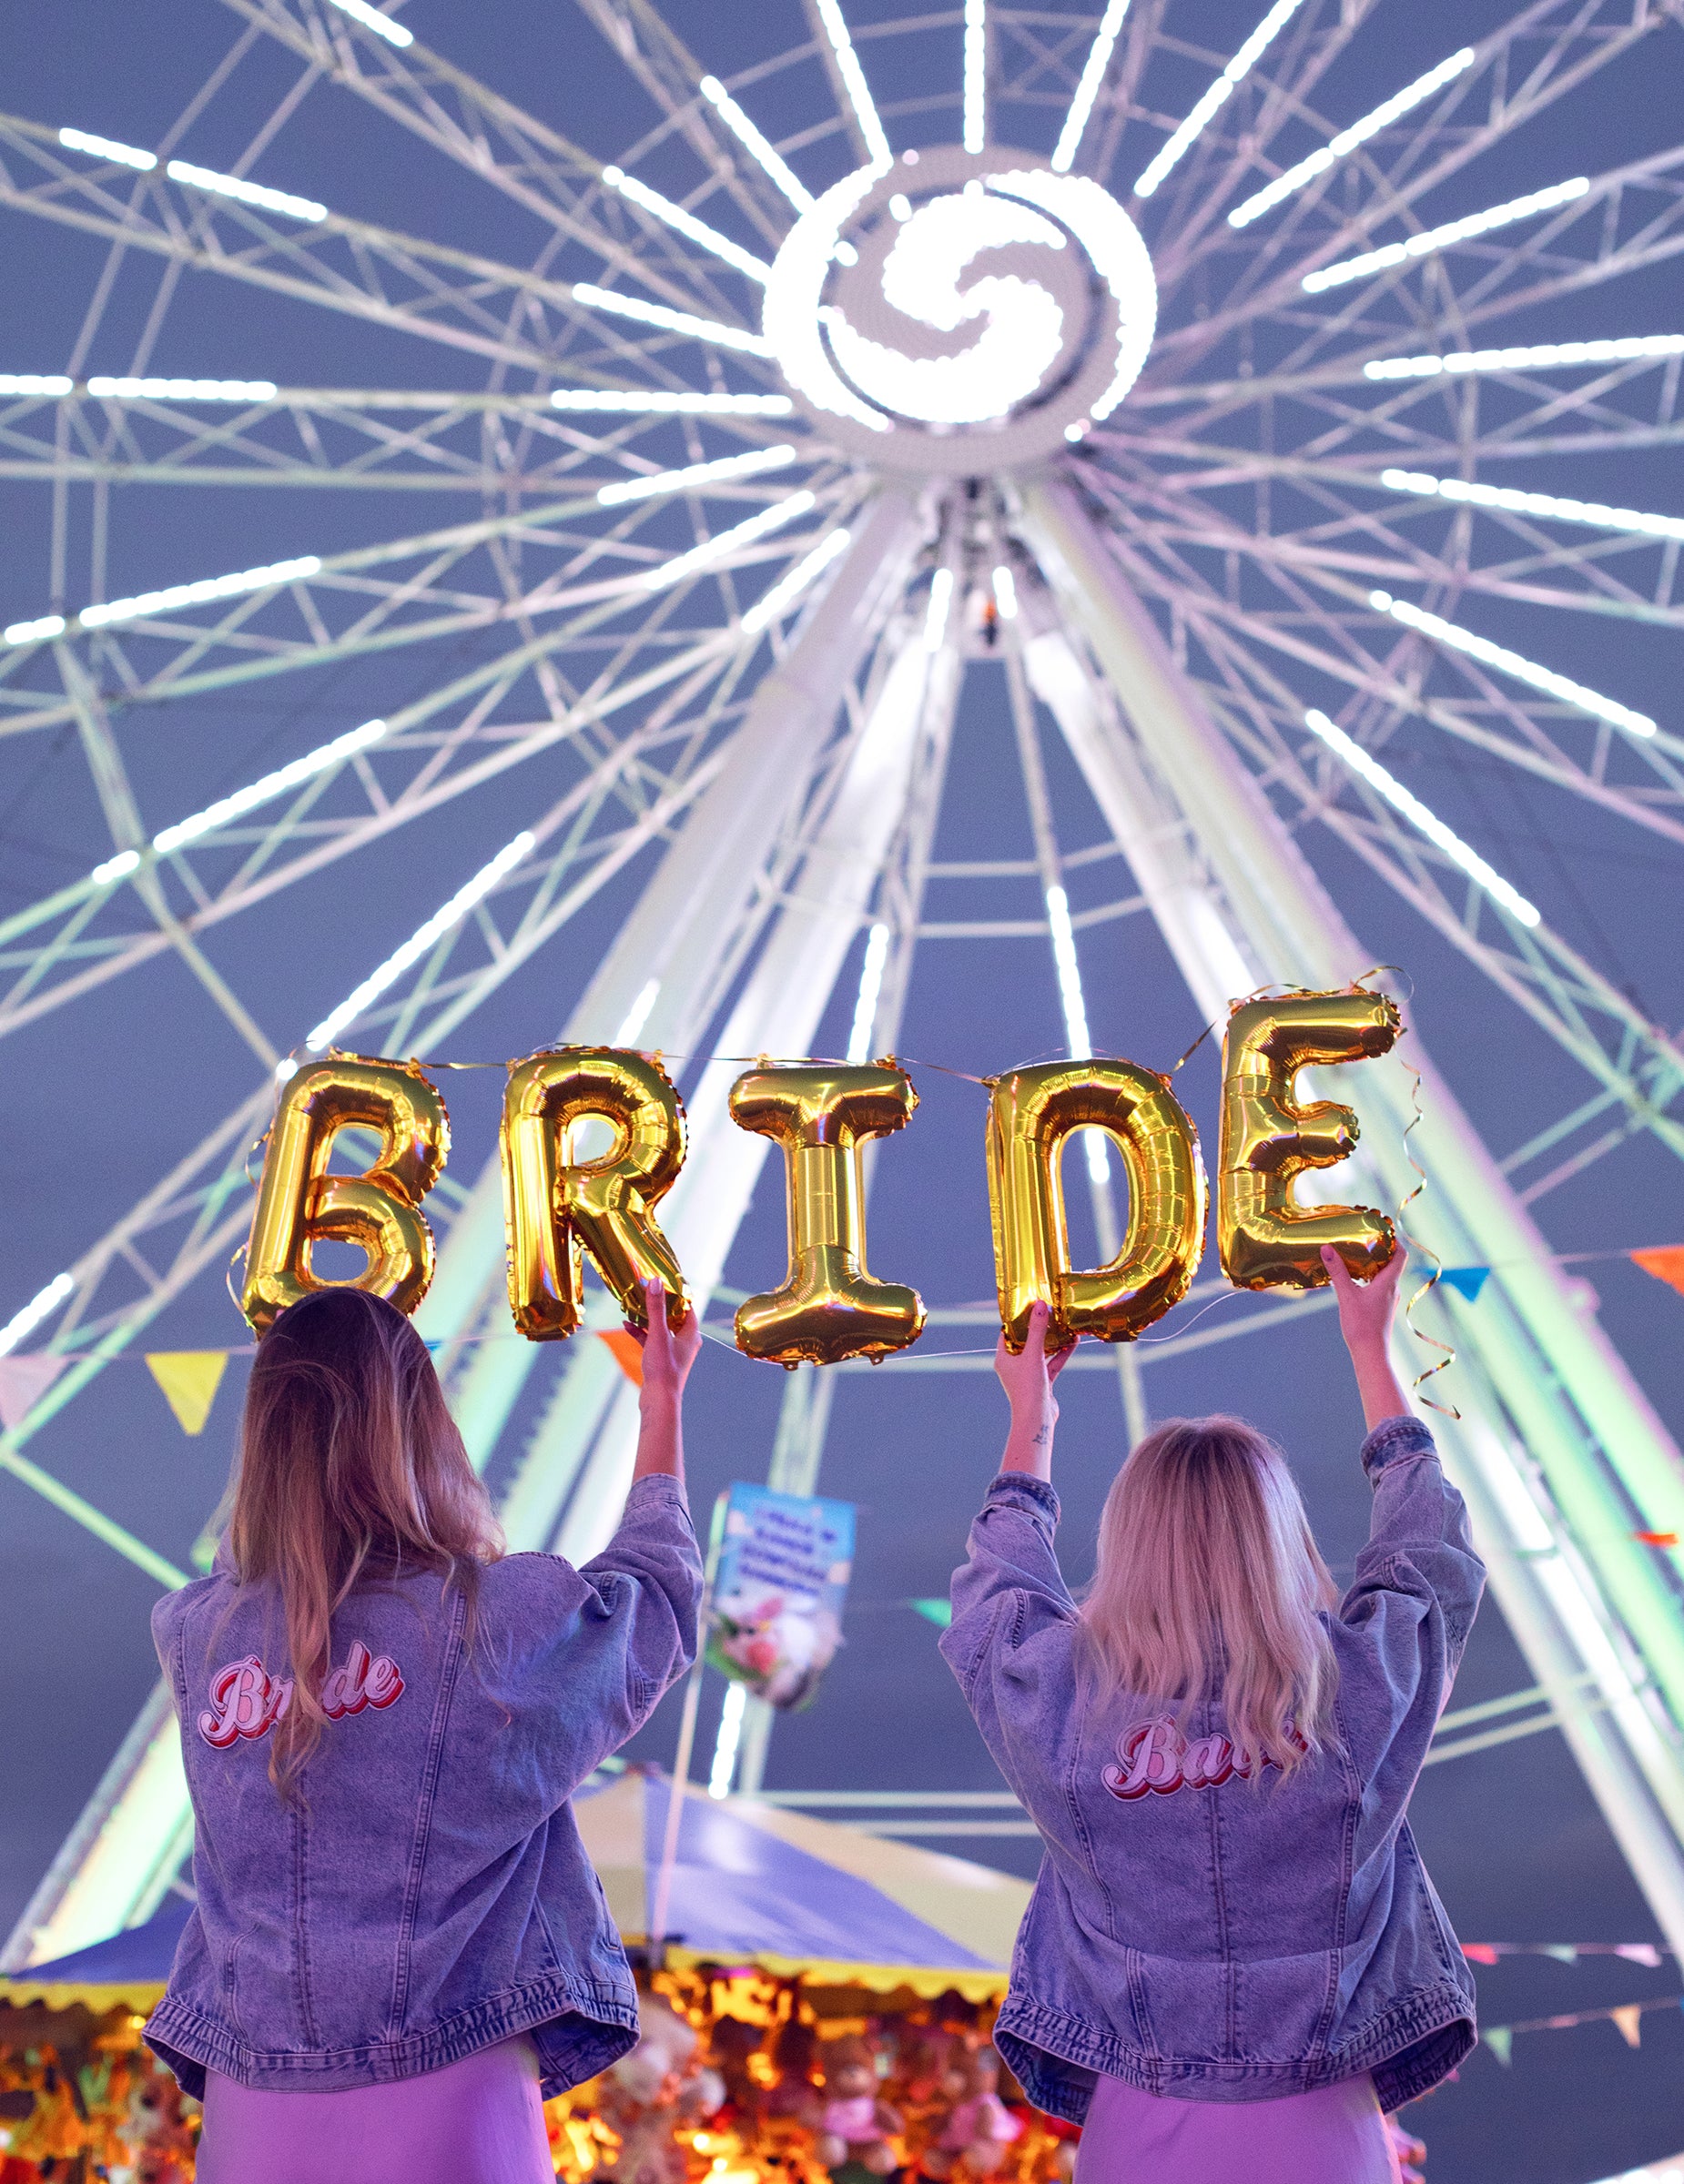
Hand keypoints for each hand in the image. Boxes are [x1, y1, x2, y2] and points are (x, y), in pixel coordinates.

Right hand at [625, 1277, 701, 1401]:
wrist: (659, 1399)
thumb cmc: (664, 1368)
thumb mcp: (658, 1334)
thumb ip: (656, 1308)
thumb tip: (656, 1282)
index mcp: (691, 1334)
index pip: (687, 1307)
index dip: (676, 1293)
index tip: (663, 1281)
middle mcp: (685, 1342)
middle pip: (673, 1316)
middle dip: (659, 1303)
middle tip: (647, 1290)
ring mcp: (673, 1351)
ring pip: (660, 1328)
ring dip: (648, 1317)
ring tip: (634, 1304)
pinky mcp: (660, 1359)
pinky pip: (650, 1340)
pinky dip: (641, 1332)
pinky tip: (626, 1324)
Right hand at [1320, 1243, 1403, 1354]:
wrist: (1370, 1354)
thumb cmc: (1362, 1326)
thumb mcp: (1346, 1296)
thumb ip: (1338, 1272)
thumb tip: (1327, 1249)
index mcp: (1389, 1282)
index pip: (1401, 1254)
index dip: (1394, 1240)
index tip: (1380, 1230)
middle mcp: (1392, 1289)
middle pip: (1392, 1262)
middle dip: (1379, 1249)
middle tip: (1362, 1239)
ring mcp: (1388, 1299)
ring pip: (1385, 1275)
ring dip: (1373, 1264)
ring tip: (1355, 1256)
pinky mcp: (1381, 1308)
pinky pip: (1379, 1286)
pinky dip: (1369, 1278)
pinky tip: (1354, 1280)